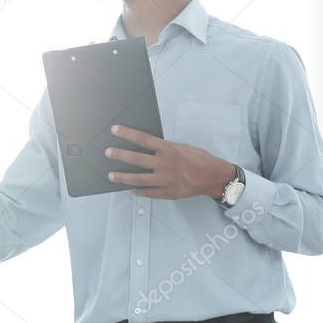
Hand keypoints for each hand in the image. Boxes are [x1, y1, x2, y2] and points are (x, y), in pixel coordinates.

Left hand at [104, 124, 235, 199]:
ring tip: (111, 176)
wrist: (215, 176)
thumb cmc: (199, 159)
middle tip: (108, 153)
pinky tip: (130, 190)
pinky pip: (149, 193)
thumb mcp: (182, 147)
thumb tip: (147, 147)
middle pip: (137, 159)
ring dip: (123, 177)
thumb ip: (165, 148)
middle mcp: (165, 164)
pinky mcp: (168, 193)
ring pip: (139, 179)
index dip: (128, 134)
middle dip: (120, 155)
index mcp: (168, 150)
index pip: (143, 139)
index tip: (115, 130)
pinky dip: (139, 191)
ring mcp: (166, 180)